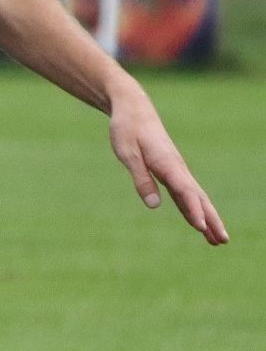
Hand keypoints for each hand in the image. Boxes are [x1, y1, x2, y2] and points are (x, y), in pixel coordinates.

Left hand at [109, 83, 226, 243]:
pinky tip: (198, 223)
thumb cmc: (127, 130)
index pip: (184, 191)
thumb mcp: (127, 154)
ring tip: (217, 240)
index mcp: (167, 163)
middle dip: (211, 220)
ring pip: (196, 198)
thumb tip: (154, 205)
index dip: (193, 210)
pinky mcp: (172, 171)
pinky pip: (186, 194)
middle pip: (198, 198)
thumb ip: (141, 178)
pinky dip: (193, 209)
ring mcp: (177, 170)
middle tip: (223, 241)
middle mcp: (178, 168)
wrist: (134, 110)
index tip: (200, 227)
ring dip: (207, 218)